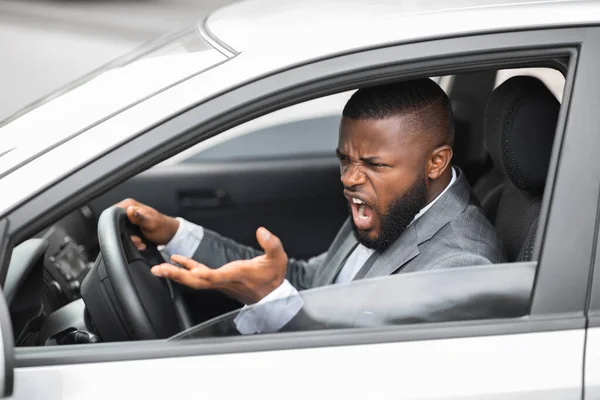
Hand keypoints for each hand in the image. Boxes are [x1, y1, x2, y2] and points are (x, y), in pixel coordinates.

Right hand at [114, 198, 179, 245]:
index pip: (112, 214)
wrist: (169, 234)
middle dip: (125, 236)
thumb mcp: (151, 223)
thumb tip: (130, 210)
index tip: (129, 234)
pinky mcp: (130, 227)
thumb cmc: (163, 227)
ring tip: (141, 242)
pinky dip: (132, 241)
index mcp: (129, 205)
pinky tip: (140, 243)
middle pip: (115, 225)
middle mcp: (127, 210)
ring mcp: (128, 219)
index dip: (116, 226)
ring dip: (129, 240)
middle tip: (138, 240)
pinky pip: (125, 235)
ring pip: (120, 232)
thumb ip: (140, 217)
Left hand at [150, 227, 287, 304]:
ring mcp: (220, 282)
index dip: (205, 274)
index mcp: (238, 274)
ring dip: (176, 274)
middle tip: (159, 270)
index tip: (192, 271)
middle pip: (197, 282)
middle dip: (177, 276)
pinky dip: (186, 268)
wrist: (272, 295)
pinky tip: (176, 261)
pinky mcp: (218, 280)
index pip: (218, 276)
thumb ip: (271, 244)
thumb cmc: (273, 276)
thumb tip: (261, 231)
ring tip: (160, 267)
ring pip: (194, 281)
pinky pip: (198, 276)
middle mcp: (225, 280)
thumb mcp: (278, 258)